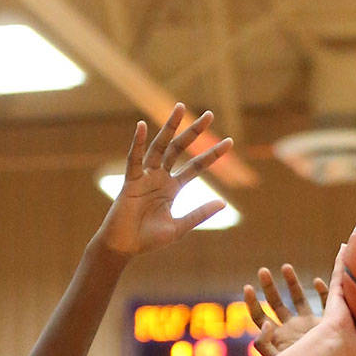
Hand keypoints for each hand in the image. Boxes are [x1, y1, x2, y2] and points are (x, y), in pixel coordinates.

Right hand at [98, 106, 232, 256]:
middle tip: (210, 114)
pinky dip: (138, 143)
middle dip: (194, 132)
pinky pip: (134, 159)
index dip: (212, 155)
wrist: (125, 247)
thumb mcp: (179, 227)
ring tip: (180, 108)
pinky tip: (142, 127)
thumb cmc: (149, 239)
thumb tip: (223, 203)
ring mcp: (145, 176)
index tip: (229, 142)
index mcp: (173, 187)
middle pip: (179, 149)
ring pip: (159, 147)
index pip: (196, 166)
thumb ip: (199, 214)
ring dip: (169, 127)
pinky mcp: (130, 181)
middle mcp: (160, 177)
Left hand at [243, 265, 355, 355]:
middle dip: (268, 286)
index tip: (248, 287)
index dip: (252, 303)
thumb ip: (264, 346)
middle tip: (263, 271)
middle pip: (276, 303)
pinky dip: (322, 290)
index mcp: (278, 337)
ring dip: (292, 282)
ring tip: (286, 267)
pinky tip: (317, 281)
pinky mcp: (327, 323)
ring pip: (298, 297)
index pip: (260, 317)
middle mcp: (292, 327)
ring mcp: (309, 324)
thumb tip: (265, 323)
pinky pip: (324, 301)